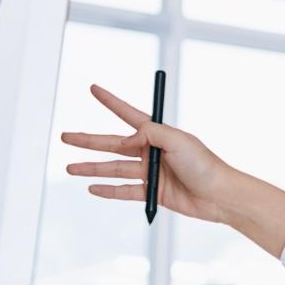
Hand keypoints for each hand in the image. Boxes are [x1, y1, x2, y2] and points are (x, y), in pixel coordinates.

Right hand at [61, 84, 284, 258]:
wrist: (219, 195)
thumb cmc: (206, 165)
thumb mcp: (178, 140)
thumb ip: (151, 134)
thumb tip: (128, 139)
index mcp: (158, 134)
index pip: (128, 114)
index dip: (110, 101)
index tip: (93, 88)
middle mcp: (152, 151)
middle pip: (113, 144)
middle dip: (88, 140)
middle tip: (65, 136)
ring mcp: (151, 173)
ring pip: (114, 168)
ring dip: (92, 167)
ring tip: (70, 167)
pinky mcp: (153, 193)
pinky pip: (125, 191)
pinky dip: (108, 189)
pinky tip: (92, 187)